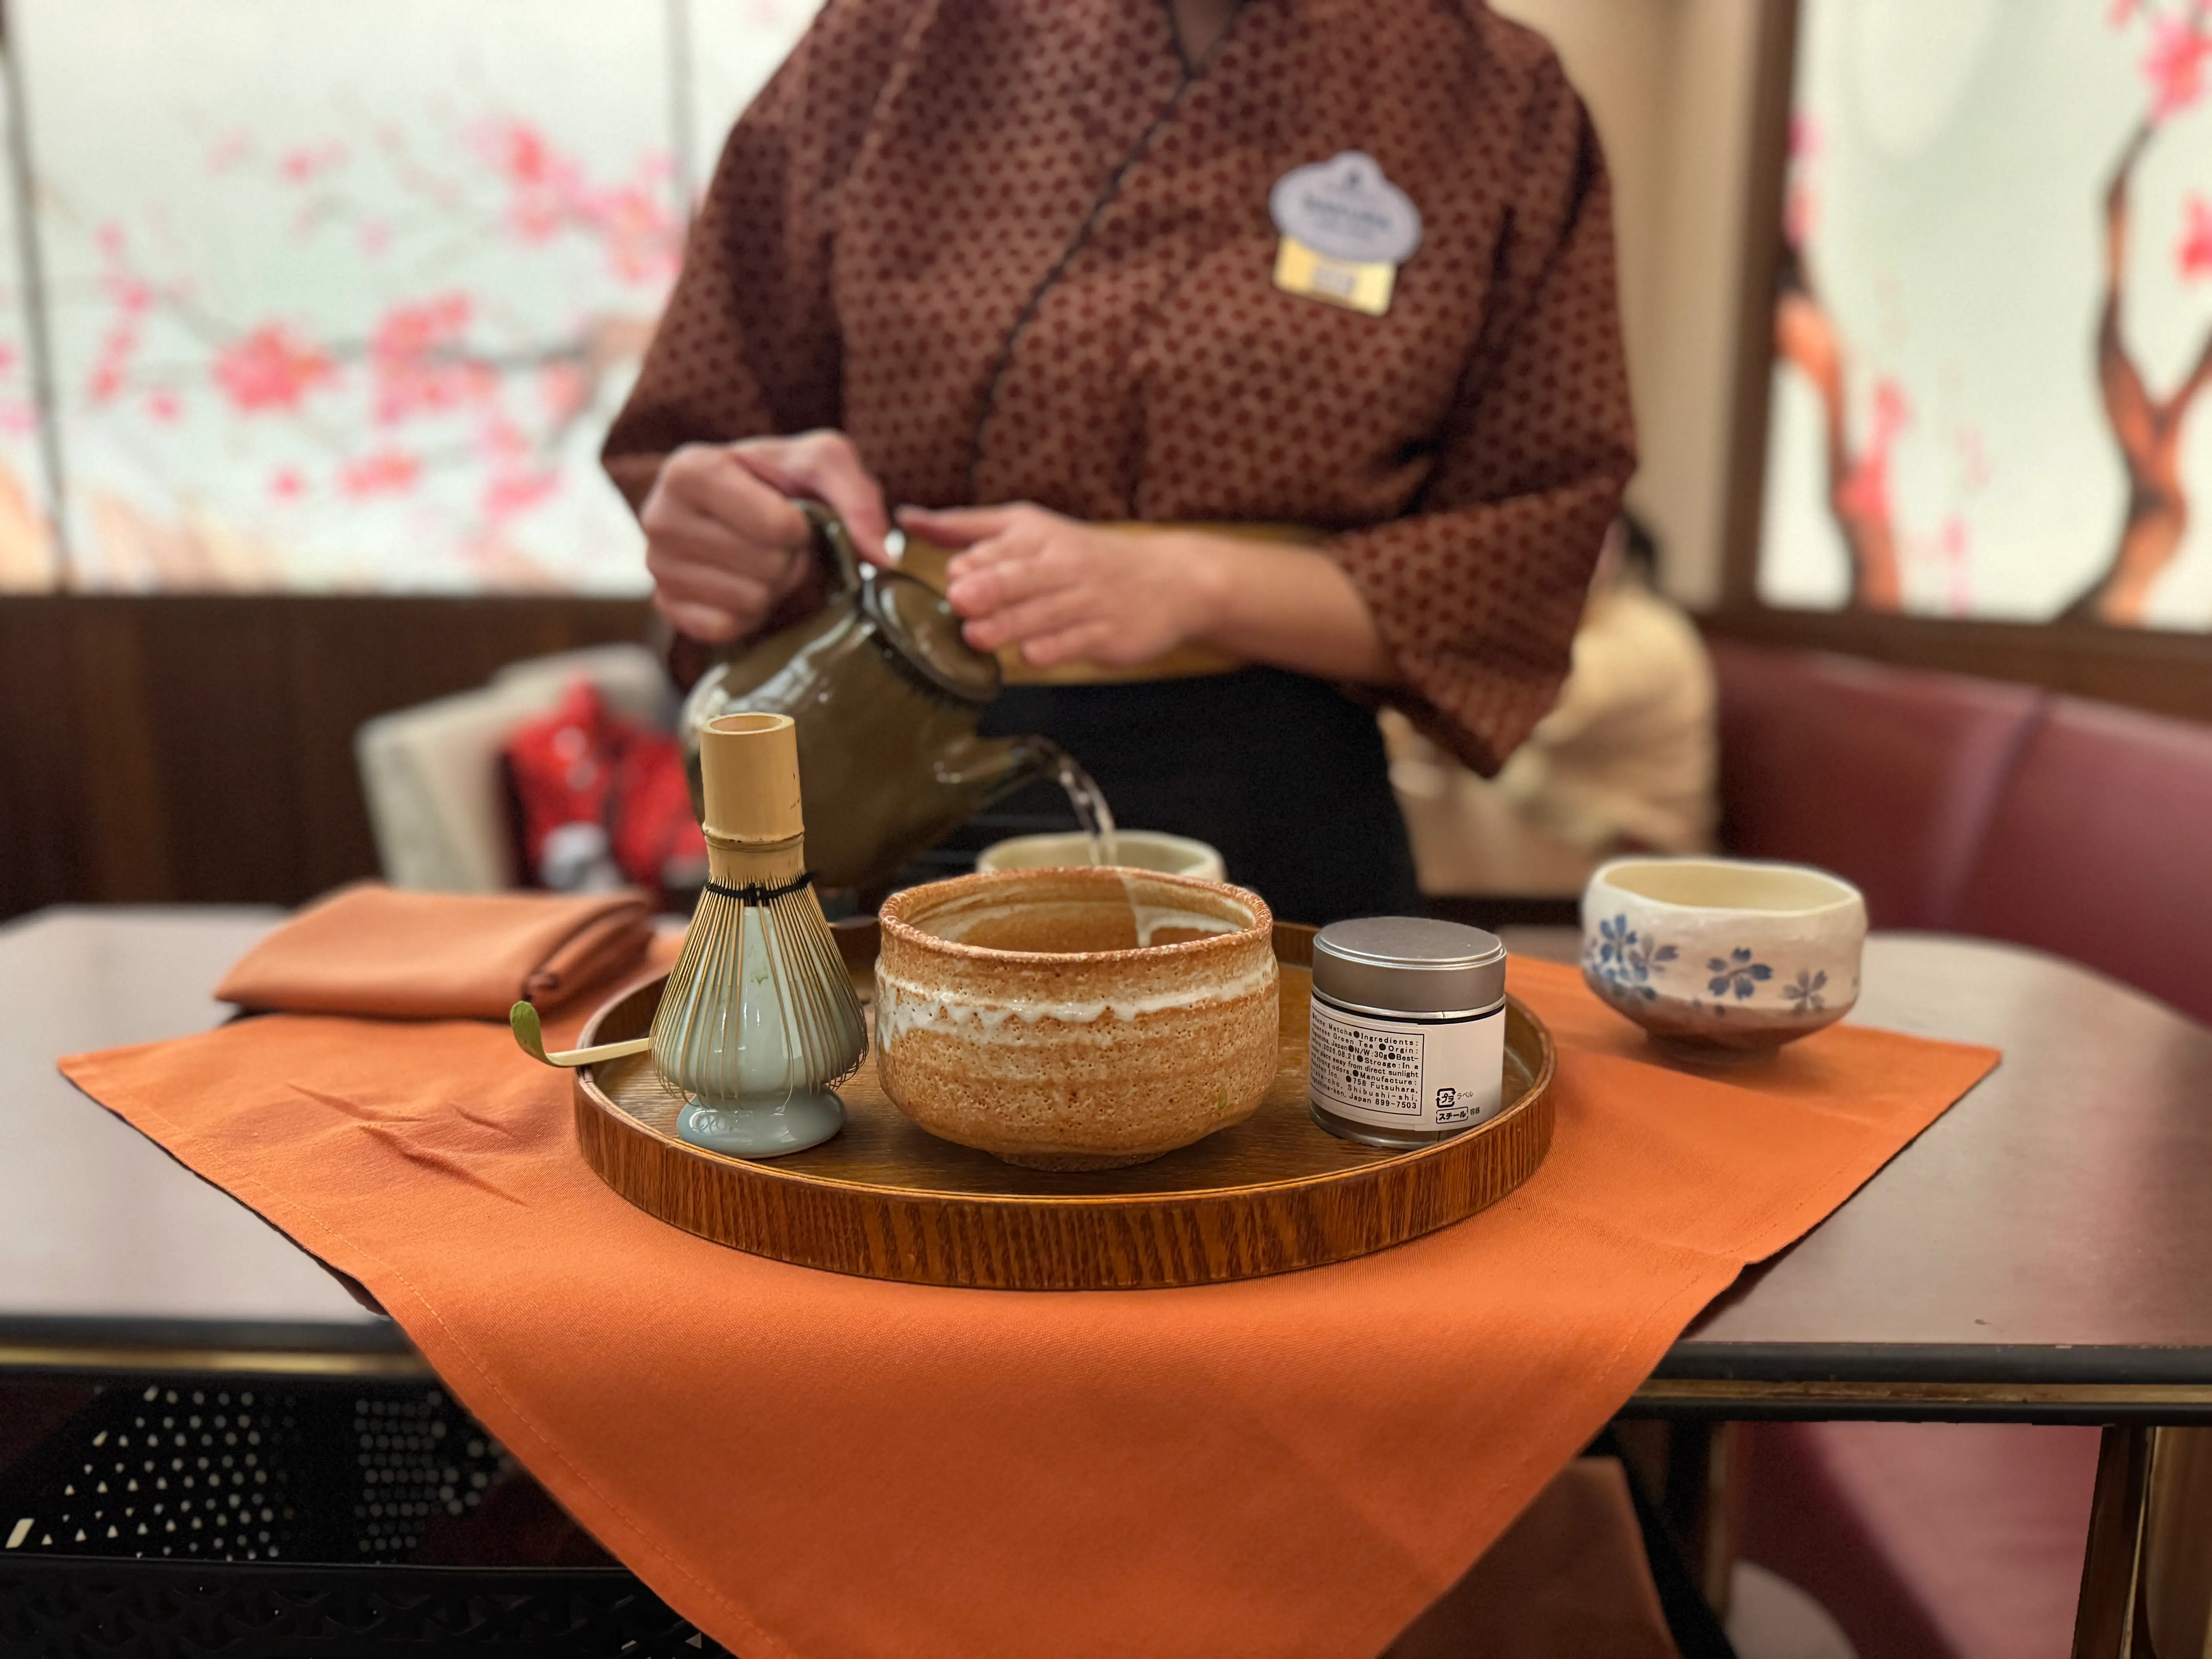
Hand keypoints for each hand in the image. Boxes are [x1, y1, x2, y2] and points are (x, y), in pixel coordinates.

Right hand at [640, 429, 890, 642]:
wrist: (738, 501)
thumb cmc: (780, 479)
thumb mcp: (824, 462)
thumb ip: (858, 498)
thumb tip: (880, 557)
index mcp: (690, 469)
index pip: (778, 527)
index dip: (802, 527)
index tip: (792, 513)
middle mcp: (659, 517)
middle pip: (766, 566)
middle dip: (789, 558)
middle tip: (778, 541)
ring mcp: (657, 567)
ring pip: (749, 600)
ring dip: (772, 585)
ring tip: (760, 558)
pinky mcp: (666, 607)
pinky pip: (727, 628)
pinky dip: (749, 612)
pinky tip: (743, 582)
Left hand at [903, 504, 1222, 669]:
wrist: (1168, 581)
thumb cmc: (1083, 557)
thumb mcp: (1028, 529)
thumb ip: (966, 527)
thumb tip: (905, 518)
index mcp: (1039, 536)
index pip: (1000, 545)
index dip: (975, 562)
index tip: (954, 575)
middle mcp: (1063, 564)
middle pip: (1021, 576)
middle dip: (991, 586)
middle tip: (960, 599)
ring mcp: (1087, 600)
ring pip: (1043, 613)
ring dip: (1009, 624)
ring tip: (976, 635)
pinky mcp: (1107, 634)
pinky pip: (1075, 641)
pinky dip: (1052, 648)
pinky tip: (1030, 654)